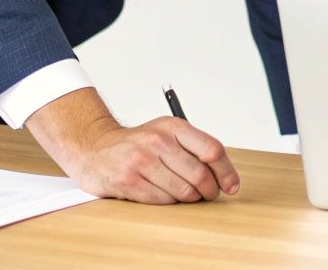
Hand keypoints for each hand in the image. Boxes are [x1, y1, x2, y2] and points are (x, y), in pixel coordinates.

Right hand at [25, 88, 240, 203]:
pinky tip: (162, 193)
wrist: (95, 148)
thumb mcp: (166, 134)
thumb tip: (226, 177)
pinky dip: (169, 202)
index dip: (227, 172)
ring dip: (189, 198)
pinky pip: (163, 201)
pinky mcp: (128, 180)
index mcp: (172, 126)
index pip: (212, 149)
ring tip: (184, 193)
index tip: (232, 186)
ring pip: (183, 191)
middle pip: (200, 174)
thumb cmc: (138, 144)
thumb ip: (194, 148)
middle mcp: (157, 141)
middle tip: (208, 194)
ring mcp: (141, 161)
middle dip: (209, 190)